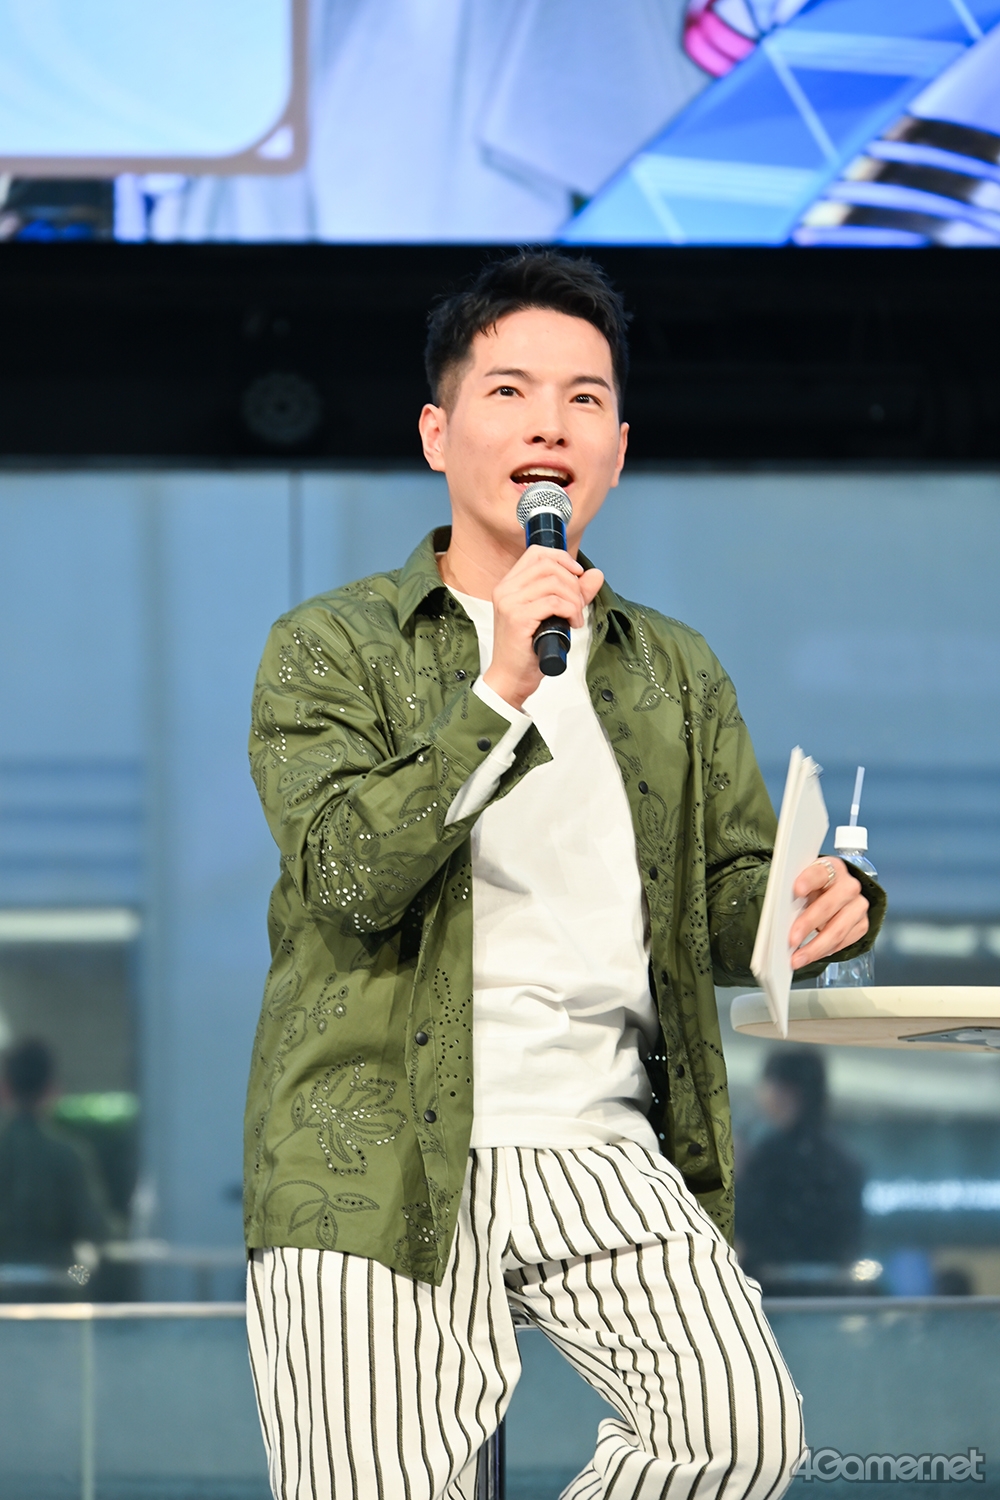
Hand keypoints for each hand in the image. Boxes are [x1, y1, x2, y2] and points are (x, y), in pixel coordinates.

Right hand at [483, 546, 603, 709]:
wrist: (510, 677)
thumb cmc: (527, 649)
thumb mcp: (552, 615)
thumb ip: (574, 593)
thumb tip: (595, 575)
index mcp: (509, 585)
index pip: (536, 553)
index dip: (562, 558)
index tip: (578, 574)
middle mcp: (505, 589)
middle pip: (548, 566)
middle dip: (572, 583)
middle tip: (578, 605)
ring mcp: (509, 603)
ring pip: (554, 583)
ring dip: (574, 600)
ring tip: (575, 617)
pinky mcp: (518, 618)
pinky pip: (554, 603)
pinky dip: (570, 611)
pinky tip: (571, 625)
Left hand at [788, 857, 869, 969]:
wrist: (834, 893)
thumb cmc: (814, 889)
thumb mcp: (803, 885)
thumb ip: (793, 893)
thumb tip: (778, 912)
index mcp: (831, 868)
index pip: (820, 873)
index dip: (808, 881)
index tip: (796, 890)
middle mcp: (849, 886)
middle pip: (829, 905)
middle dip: (808, 924)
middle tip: (791, 940)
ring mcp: (858, 906)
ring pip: (838, 929)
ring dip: (816, 947)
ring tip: (798, 958)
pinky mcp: (862, 924)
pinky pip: (845, 941)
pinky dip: (827, 951)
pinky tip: (812, 956)